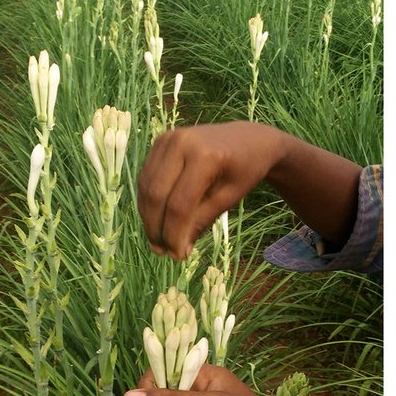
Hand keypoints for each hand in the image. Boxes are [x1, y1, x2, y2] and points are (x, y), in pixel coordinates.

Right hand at [137, 122, 280, 259]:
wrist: (249, 138)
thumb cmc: (245, 170)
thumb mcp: (230, 197)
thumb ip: (203, 220)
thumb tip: (179, 251)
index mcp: (205, 156)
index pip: (180, 203)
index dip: (174, 233)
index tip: (177, 256)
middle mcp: (181, 143)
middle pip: (157, 195)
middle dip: (157, 228)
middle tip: (162, 252)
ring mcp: (168, 139)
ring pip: (147, 186)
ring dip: (149, 217)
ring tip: (158, 241)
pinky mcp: (160, 141)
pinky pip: (147, 176)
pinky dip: (149, 201)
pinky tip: (157, 220)